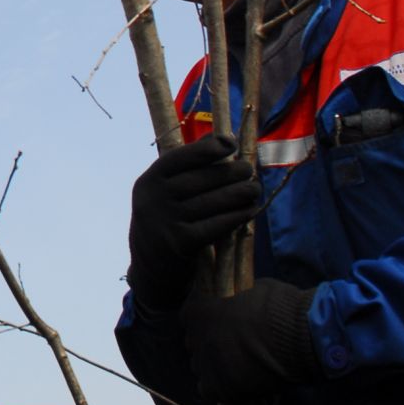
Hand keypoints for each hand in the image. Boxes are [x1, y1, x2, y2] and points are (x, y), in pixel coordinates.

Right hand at [127, 136, 260, 310]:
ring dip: (239, 193)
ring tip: (254, 188)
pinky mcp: (181, 243)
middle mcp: (154, 199)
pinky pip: (216, 225)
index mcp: (149, 180)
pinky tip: (250, 210)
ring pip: (213, 202)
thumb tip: (221, 137)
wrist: (150, 266)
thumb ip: (187, 166)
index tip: (230, 143)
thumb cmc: (166, 219)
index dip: (207, 149)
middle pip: (201, 179)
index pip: (180, 158)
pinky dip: (237, 216)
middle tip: (250, 170)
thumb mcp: (164, 191)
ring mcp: (166, 222)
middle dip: (231, 172)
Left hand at [182, 278, 318, 401]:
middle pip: (196, 344)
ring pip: (201, 368)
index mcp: (198, 310)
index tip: (222, 323)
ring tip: (240, 367)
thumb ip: (235, 300)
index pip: (190, 317)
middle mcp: (195, 337)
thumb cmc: (278, 306)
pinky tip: (238, 385)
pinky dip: (221, 389)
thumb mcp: (249, 290)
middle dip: (211, 345)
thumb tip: (238, 303)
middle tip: (235, 347)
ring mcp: (205, 364)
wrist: (297, 336)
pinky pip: (209, 391)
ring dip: (215, 366)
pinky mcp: (219, 387)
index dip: (207, 321)